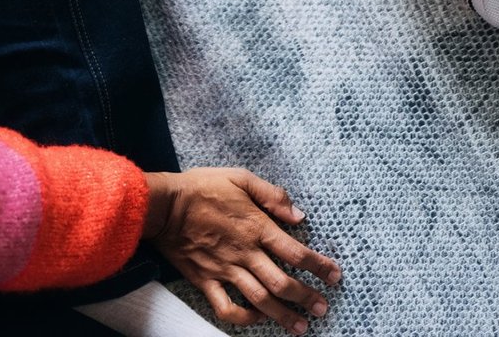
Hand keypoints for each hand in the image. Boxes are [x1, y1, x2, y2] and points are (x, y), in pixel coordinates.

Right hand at [143, 169, 340, 333]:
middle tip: (323, 308)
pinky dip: (243, 318)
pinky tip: (257, 319)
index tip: (335, 276)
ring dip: (282, 315)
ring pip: (259, 299)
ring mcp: (224, 270)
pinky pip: (226, 307)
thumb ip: (273, 195)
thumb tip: (299, 215)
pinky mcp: (204, 281)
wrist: (163, 205)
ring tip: (300, 327)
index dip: (319, 266)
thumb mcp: (242, 177)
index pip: (296, 252)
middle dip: (306, 297)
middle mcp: (245, 253)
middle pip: (282, 282)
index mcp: (257, 227)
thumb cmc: (203, 187)